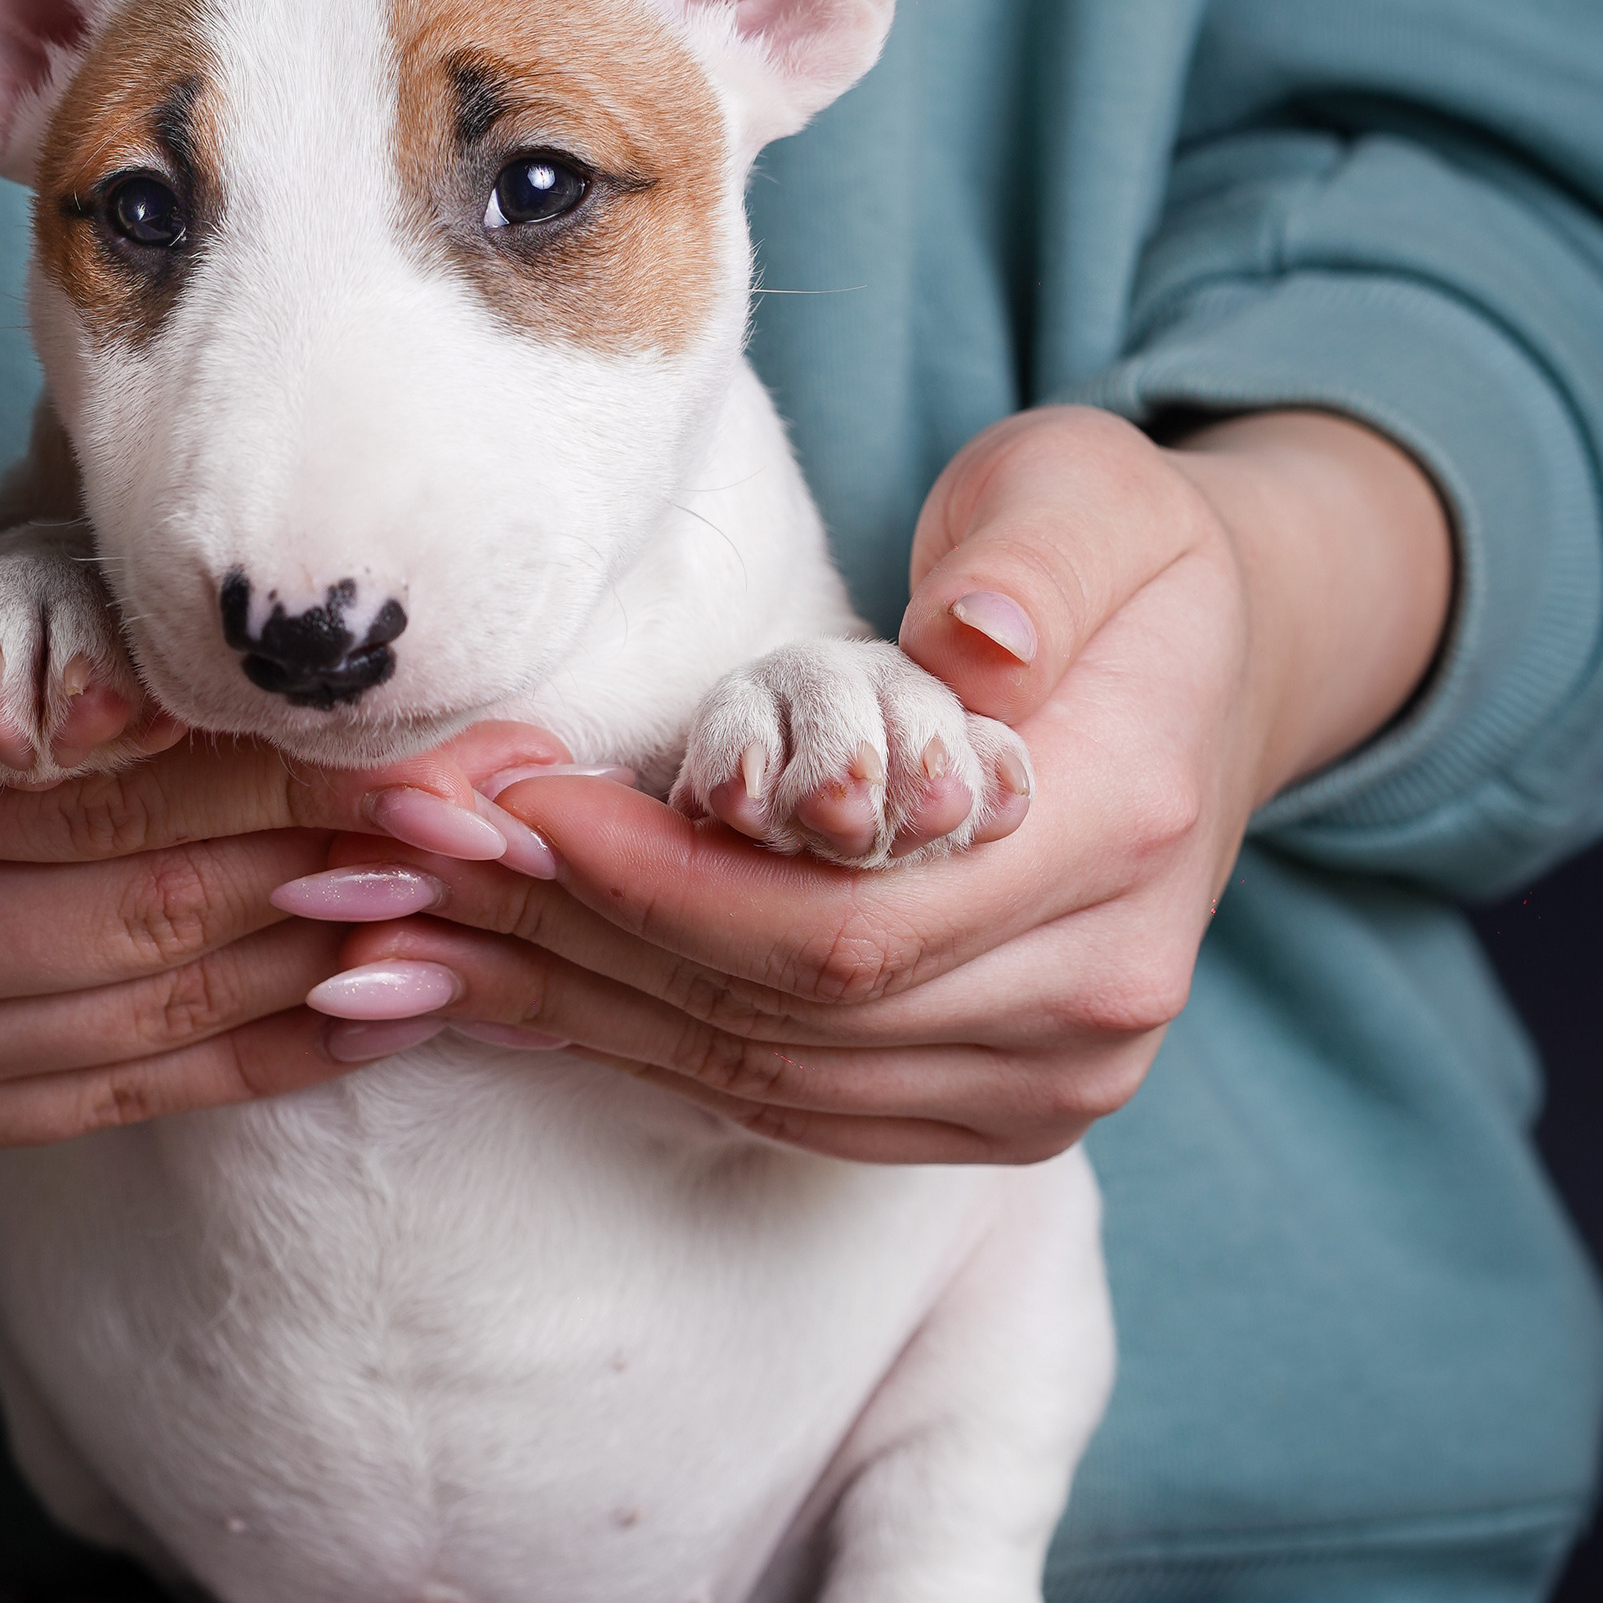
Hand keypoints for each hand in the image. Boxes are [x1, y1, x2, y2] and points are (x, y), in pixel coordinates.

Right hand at [0, 393, 568, 1151]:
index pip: (100, 792)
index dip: (289, 775)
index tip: (455, 756)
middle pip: (148, 917)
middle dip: (348, 874)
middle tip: (518, 839)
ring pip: (153, 1020)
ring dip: (333, 972)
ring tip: (492, 918)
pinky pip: (116, 1090)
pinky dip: (263, 1056)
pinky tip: (388, 1006)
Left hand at [293, 405, 1452, 1162]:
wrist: (1207, 672)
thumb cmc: (1112, 558)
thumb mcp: (1090, 491)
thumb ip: (1035, 558)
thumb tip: (977, 642)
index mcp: (1124, 824)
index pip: (851, 915)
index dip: (661, 882)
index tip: (510, 807)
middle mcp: (1104, 987)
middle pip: (789, 1011)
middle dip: (573, 937)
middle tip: (401, 866)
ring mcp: (1056, 1075)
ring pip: (768, 1076)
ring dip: (569, 1007)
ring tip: (394, 938)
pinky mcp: (995, 1110)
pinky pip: (786, 1103)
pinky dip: (631, 1044)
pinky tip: (499, 994)